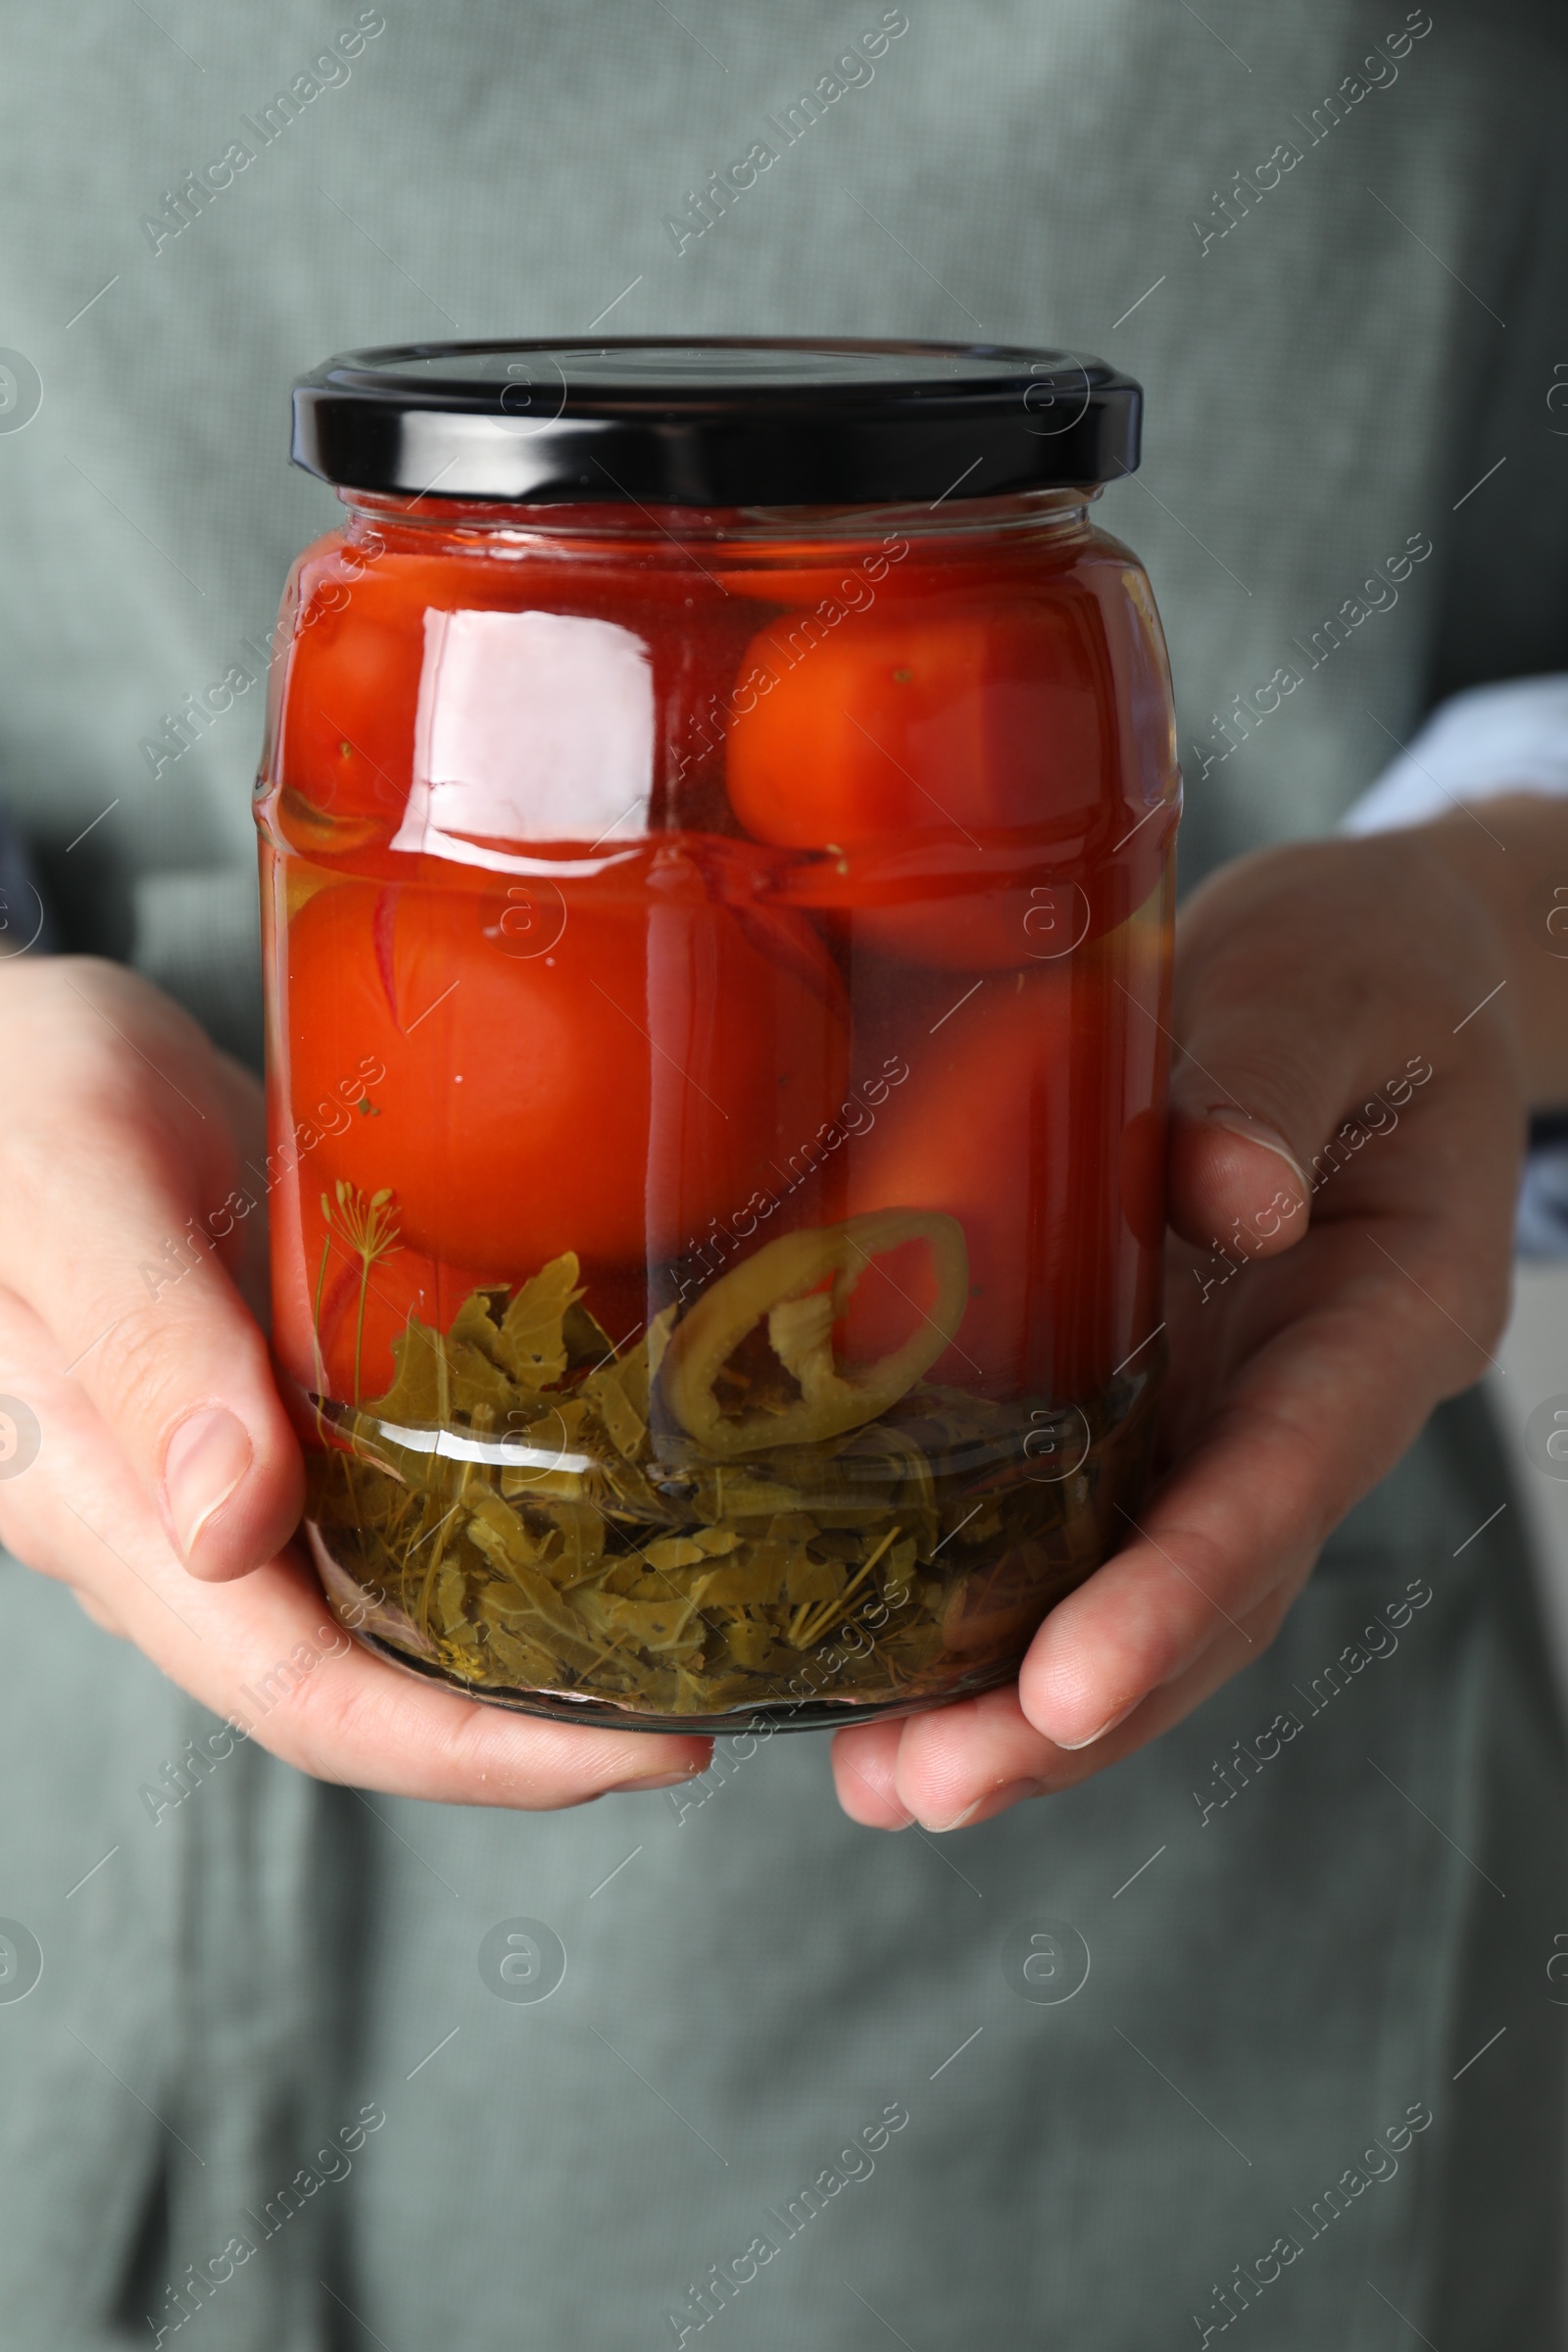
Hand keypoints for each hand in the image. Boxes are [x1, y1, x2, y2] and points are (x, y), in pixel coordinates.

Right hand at [0, 958, 709, 1803]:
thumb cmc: (10, 1097)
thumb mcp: (69, 1189)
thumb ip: (143, 1345)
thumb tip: (230, 1528)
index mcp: (98, 1503)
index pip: (300, 1694)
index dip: (470, 1753)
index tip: (641, 1754)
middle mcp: (160, 1527)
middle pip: (359, 1687)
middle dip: (531, 1728)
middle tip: (704, 1700)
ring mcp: (209, 1481)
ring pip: (375, 1617)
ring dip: (518, 1649)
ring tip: (673, 1624)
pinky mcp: (257, 1418)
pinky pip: (378, 1516)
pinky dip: (488, 1534)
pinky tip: (589, 1505)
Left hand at [832, 829, 1524, 1829]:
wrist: (1365, 975)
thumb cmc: (1360, 968)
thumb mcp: (1330, 986)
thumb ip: (1276, 1078)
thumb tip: (1233, 1195)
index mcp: (1389, 1307)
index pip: (1291, 1469)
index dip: (1185, 1586)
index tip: (1075, 1684)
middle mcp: (1312, 1395)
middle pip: (1216, 1591)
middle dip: (1080, 1710)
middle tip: (929, 1784)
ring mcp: (1231, 1412)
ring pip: (1150, 1597)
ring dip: (1029, 1710)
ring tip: (890, 1783)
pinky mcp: (1153, 1401)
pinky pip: (1089, 1532)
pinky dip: (998, 1618)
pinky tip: (884, 1678)